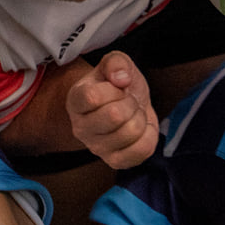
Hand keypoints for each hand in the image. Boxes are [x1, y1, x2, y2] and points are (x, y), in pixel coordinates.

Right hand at [67, 51, 158, 168]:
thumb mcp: (116, 63)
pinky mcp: (116, 161)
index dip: (113, 89)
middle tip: (128, 101)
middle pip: (115, 116)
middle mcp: (80, 128)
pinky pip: (142, 150)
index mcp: (75, 101)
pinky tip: (141, 129)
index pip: (93, 97)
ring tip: (133, 114)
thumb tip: (122, 78)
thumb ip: (116, 62)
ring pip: (131, 132)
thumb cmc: (117, 85)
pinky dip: (150, 135)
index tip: (117, 87)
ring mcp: (97, 148)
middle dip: (131, 103)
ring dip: (140, 118)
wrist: (123, 105)